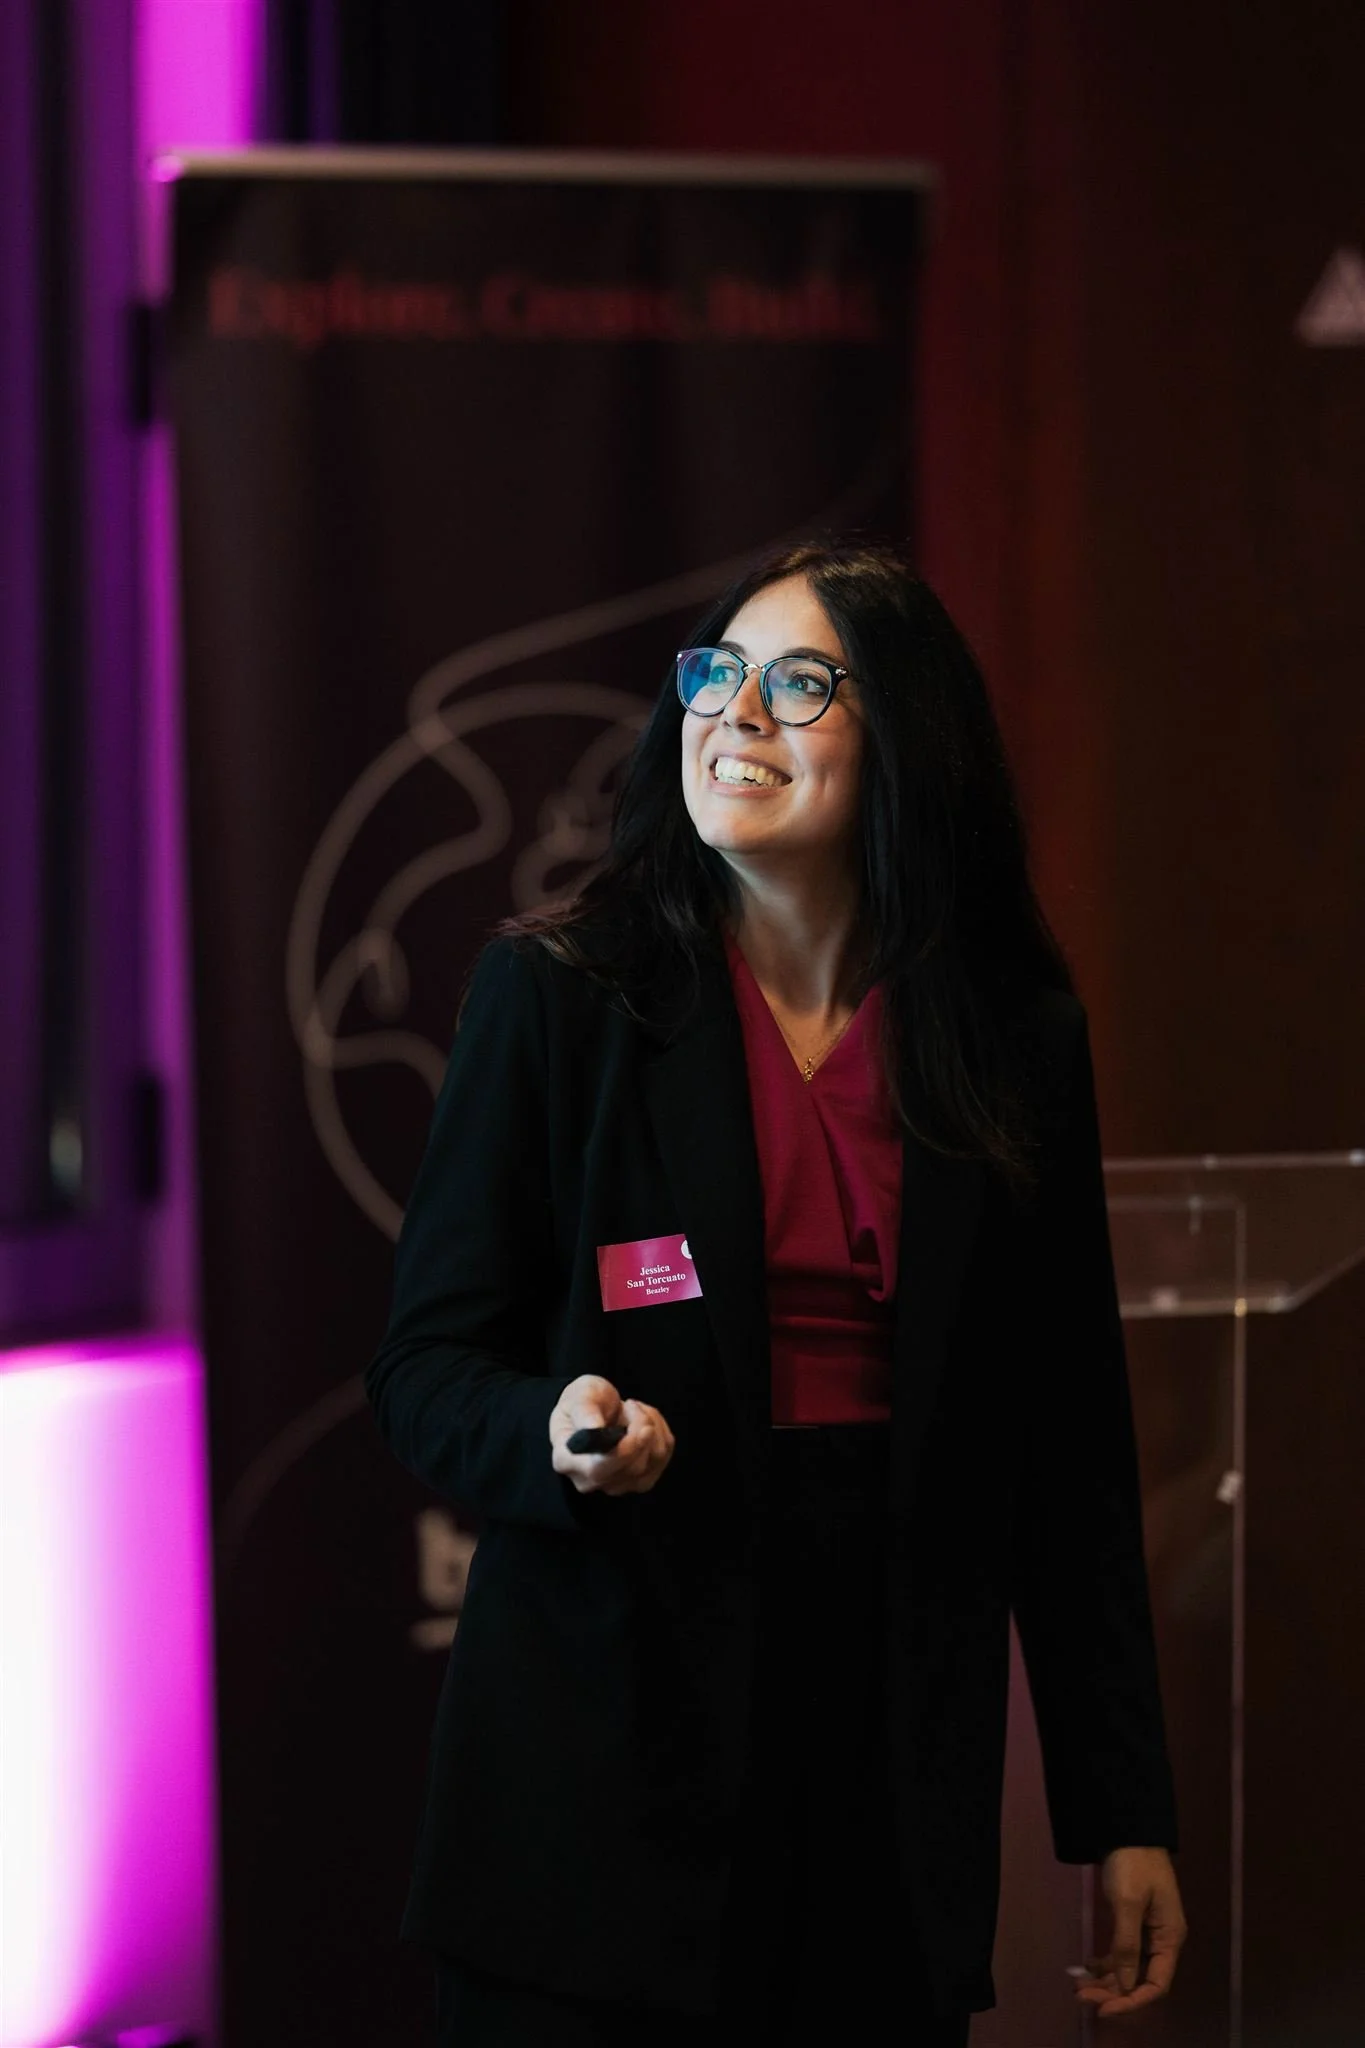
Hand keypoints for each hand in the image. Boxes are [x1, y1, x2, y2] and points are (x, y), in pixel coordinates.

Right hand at [549, 1374, 675, 1495]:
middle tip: (630, 1404)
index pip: (599, 1469)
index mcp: (566, 1459)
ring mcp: (616, 1485)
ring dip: (652, 1425)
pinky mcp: (639, 1481)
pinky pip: (663, 1457)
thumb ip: (585, 1412)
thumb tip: (595, 1430)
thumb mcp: (579, 1395)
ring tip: (633, 1409)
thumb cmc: (582, 1400)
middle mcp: (589, 1480)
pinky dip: (660, 1433)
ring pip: (652, 1461)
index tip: (644, 1428)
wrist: (594, 1409)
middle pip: (632, 1467)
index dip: (625, 1452)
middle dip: (641, 1428)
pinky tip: (644, 1421)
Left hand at [1075, 1846, 1186, 2016]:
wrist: (1128, 1828)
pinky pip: (1123, 1953)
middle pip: (1141, 1979)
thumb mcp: (1128, 1903)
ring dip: (1107, 1980)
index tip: (1104, 2009)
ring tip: (1079, 1986)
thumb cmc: (1133, 1864)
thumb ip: (1127, 1945)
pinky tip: (1088, 1965)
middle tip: (1082, 1996)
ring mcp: (1148, 1933)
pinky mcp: (1134, 1923)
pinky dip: (1107, 1963)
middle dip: (1113, 1992)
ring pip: (1129, 1968)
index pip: (1157, 1984)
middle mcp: (1162, 1941)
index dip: (1132, 2000)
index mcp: (1170, 1938)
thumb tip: (1126, 1986)